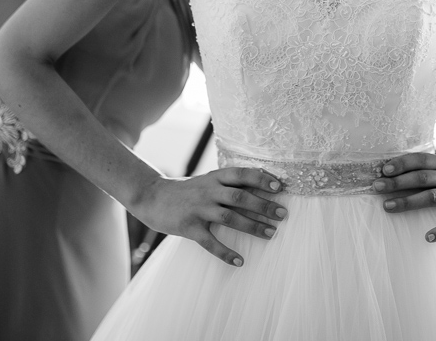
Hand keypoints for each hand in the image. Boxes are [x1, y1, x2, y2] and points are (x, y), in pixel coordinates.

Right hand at [131, 167, 286, 265]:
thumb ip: (228, 184)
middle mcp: (208, 191)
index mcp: (214, 178)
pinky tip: (239, 261)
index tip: (279, 187)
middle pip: (240, 197)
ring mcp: (198, 209)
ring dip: (252, 226)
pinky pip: (210, 242)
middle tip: (282, 214)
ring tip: (270, 234)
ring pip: (230, 218)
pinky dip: (225, 253)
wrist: (153, 197)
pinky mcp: (189, 227)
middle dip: (263, 205)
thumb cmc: (187, 191)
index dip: (261, 179)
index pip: (241, 174)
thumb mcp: (207, 181)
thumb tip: (260, 186)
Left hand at [371, 152, 435, 242]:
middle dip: (397, 182)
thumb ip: (425, 170)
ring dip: (409, 201)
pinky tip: (428, 237)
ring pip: (432, 196)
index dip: (401, 163)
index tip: (382, 169)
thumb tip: (391, 174)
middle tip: (376, 187)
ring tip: (388, 207)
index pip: (419, 160)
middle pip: (421, 177)